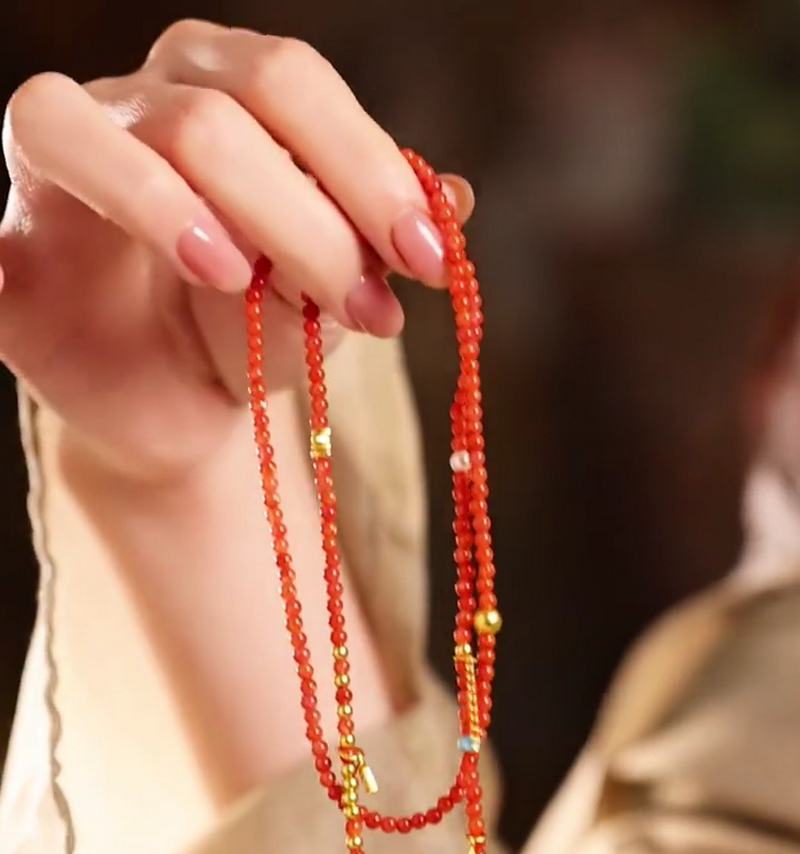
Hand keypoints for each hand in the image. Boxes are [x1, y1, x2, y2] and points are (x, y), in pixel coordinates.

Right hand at [0, 20, 473, 479]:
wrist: (182, 410)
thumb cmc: (256, 328)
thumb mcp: (331, 291)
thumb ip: (376, 240)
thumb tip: (455, 197)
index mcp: (216, 88)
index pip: (290, 83)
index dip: (365, 165)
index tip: (428, 259)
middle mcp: (132, 105)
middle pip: (212, 114)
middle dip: (305, 217)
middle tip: (366, 311)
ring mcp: (55, 175)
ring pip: (104, 137)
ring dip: (176, 206)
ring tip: (237, 280)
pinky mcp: (7, 263)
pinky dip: (3, 266)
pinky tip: (31, 292)